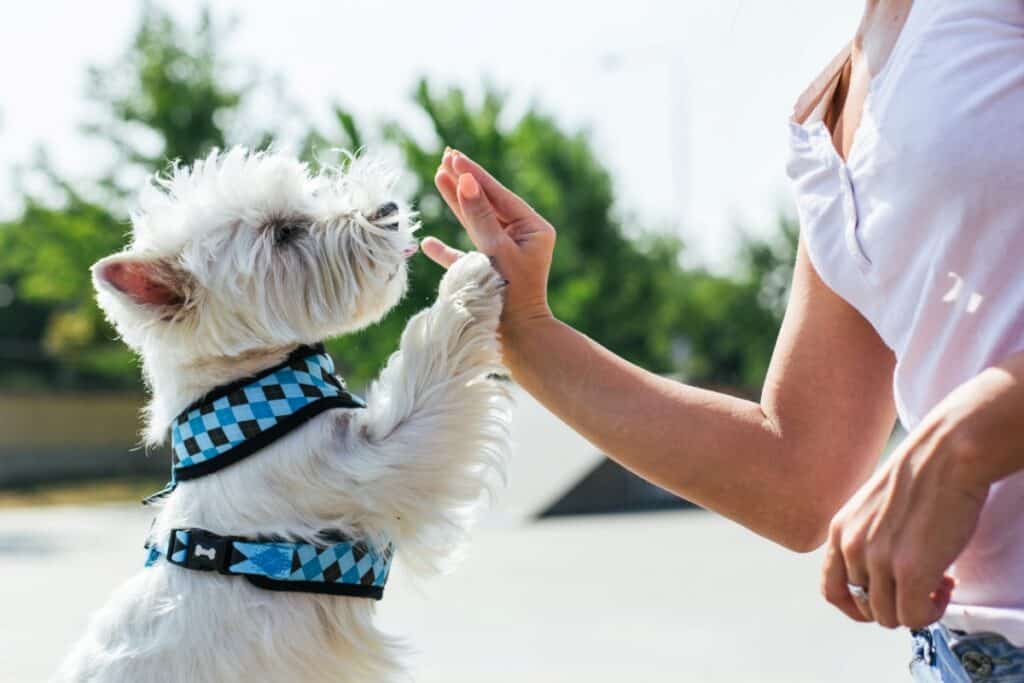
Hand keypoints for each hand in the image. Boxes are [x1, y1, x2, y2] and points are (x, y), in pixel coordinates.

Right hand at [424, 149, 555, 328]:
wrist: (517, 340)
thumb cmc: (511, 295)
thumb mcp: (496, 251)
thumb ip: (480, 217)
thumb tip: (466, 181)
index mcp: (533, 228)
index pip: (498, 194)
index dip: (474, 175)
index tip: (454, 155)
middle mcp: (520, 238)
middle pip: (487, 203)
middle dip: (464, 181)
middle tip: (445, 156)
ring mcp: (504, 255)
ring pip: (475, 223)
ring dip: (455, 203)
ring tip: (437, 176)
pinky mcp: (488, 274)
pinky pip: (464, 256)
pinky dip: (446, 250)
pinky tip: (428, 243)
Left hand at [821, 375, 997, 628]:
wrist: (946, 453)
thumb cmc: (920, 474)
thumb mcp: (873, 506)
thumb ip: (867, 537)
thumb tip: (880, 576)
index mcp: (839, 530)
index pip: (831, 589)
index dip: (856, 605)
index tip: (884, 599)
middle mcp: (851, 546)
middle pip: (864, 607)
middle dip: (895, 603)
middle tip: (921, 584)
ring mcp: (879, 560)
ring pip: (888, 617)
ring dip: (916, 608)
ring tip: (939, 583)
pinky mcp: (910, 570)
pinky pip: (913, 618)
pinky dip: (931, 613)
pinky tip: (946, 586)